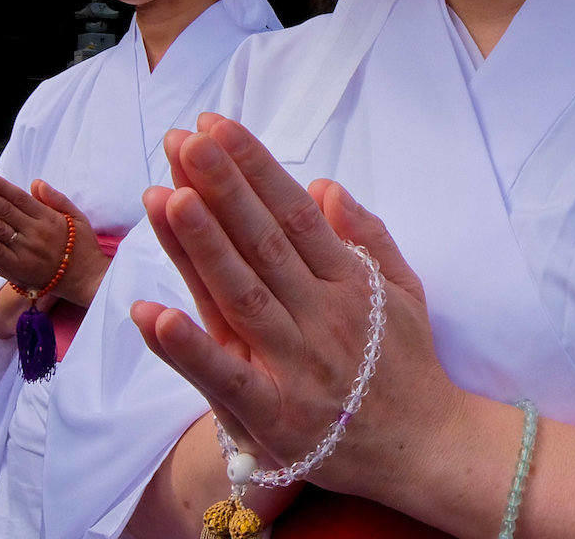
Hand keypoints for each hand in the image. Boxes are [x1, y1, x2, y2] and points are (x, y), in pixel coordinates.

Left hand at [0, 171, 108, 306]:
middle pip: (3, 210)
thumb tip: (36, 182)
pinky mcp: (16, 269)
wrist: (86, 279)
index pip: (18, 198)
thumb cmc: (82, 246)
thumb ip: (57, 199)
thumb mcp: (77, 217)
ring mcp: (24, 251)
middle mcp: (35, 233)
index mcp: (49, 219)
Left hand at [130, 114, 464, 500]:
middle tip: (185, 138)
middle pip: (263, 243)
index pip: (295, 212)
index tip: (218, 127)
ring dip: (201, 246)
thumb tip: (322, 185)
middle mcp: (322, 316)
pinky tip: (151, 313)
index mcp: (350, 281)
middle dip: (221, 187)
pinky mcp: (272, 417)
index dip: (255, 168)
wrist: (423, 446)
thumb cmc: (406, 361)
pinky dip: (187, 348)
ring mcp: (296, 367)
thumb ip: (367, 234)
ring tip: (165, 195)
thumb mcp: (403, 288)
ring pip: (241, 297)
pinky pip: (224, 379)